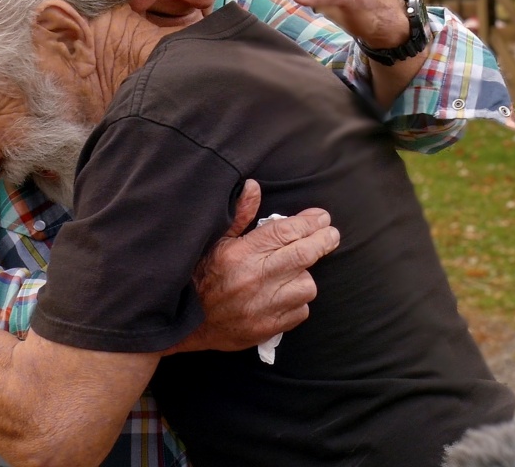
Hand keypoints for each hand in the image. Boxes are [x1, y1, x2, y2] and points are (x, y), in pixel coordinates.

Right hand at [177, 180, 339, 352]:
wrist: (184, 324)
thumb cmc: (199, 276)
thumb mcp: (213, 241)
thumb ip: (238, 215)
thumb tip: (254, 187)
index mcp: (240, 254)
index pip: (286, 231)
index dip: (309, 222)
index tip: (322, 218)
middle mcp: (254, 278)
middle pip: (304, 254)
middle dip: (324, 241)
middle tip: (331, 235)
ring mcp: (263, 306)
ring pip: (307, 285)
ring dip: (305, 275)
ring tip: (292, 271)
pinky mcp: (268, 328)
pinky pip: (301, 311)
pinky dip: (298, 302)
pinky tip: (284, 295)